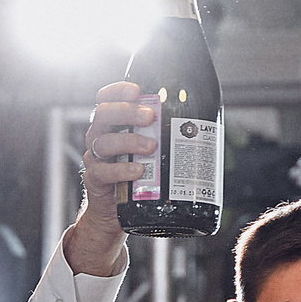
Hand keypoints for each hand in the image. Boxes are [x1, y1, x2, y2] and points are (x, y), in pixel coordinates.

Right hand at [61, 81, 156, 277]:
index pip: (106, 99)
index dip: (118, 91)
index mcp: (112, 124)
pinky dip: (121, 170)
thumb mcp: (148, 152)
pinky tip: (138, 171)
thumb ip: (163, 137)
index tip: (138, 90)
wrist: (115, 211)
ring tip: (151, 147)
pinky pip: (103, 171)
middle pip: (104, 115)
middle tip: (151, 117)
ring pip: (104, 142)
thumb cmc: (135, 176)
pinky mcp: (95, 180)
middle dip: (128, 112)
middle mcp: (100, 136)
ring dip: (129, 141)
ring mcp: (96, 158)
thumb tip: (206, 129)